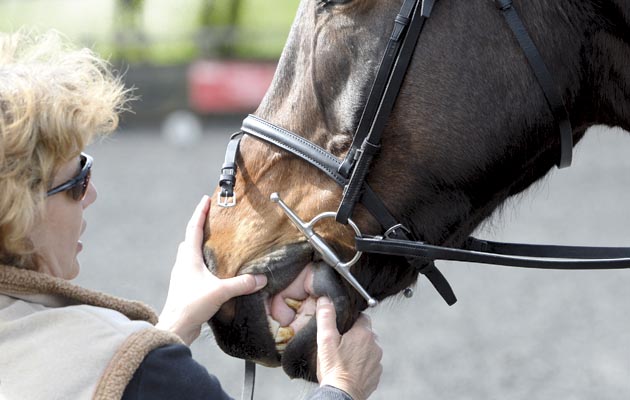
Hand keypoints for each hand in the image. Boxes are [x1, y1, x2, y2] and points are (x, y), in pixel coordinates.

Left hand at [157, 195, 266, 344]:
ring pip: (190, 254)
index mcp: (189, 258)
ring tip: (214, 244)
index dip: (200, 212)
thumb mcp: (220, 292)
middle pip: (189, 239)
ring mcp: (183, 276)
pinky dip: (202, 263)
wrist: (175, 327)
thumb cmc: (190, 306)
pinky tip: (213, 271)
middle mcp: (183, 263)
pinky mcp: (186, 288)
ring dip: (200, 246)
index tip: (205, 199)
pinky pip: (193, 268)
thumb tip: (260, 279)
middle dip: (199, 228)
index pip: (193, 228)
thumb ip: (241, 284)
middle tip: (212, 220)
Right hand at [316, 297, 381, 399]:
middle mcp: (375, 345)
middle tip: (340, 344)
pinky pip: (370, 364)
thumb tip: (325, 300)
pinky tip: (350, 369)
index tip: (341, 327)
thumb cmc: (334, 369)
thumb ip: (326, 317)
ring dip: (360, 350)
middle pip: (366, 333)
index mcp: (363, 333)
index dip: (350, 320)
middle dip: (355, 335)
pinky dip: (362, 365)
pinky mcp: (376, 374)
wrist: (342, 395)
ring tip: (344, 358)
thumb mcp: (325, 339)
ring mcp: (377, 361)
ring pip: (369, 348)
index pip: (361, 317)